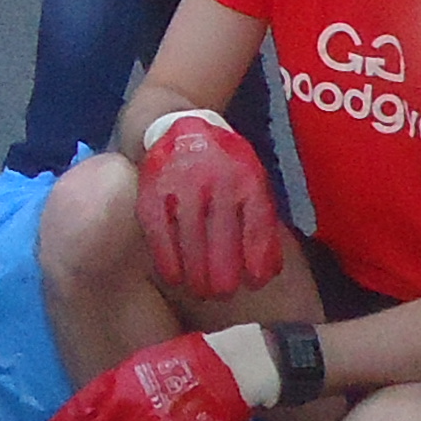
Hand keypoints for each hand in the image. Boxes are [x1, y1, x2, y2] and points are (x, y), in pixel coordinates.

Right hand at [137, 107, 284, 304]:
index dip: (256, 257)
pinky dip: (167, 258)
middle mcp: (215, 178)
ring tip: (201, 293)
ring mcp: (182, 183)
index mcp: (246, 176)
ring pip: (190, 237)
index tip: (254, 283)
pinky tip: (173, 277)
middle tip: (222, 295)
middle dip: (223, 273)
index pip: (256, 222)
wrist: (175, 126)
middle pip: (221, 235)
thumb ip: (259, 219)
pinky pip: (160, 230)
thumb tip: (267, 272)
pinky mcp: (153, 189)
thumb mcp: (249, 179)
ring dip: (196, 272)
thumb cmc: (221, 164)